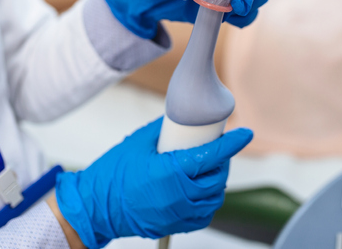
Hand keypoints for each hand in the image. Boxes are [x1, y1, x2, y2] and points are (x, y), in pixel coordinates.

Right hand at [54, 118, 252, 248]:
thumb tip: (181, 118)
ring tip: (210, 168)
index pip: (211, 156)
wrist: (95, 207)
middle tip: (218, 147)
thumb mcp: (138, 143)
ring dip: (216, 182)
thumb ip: (163, 130)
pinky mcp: (173, 225)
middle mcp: (177, 196)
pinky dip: (207, 202)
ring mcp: (176, 213)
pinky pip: (202, 215)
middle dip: (223, 161)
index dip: (232, 144)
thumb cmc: (112, 174)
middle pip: (216, 177)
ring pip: (213, 198)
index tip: (245, 133)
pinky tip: (201, 190)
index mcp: (170, 172)